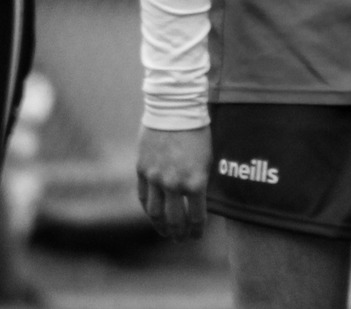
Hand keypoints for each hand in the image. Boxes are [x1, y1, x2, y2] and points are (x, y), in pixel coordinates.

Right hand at [135, 125, 209, 240]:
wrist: (174, 110)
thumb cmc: (198, 131)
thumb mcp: (208, 158)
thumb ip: (202, 180)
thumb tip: (200, 199)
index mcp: (195, 181)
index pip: (196, 216)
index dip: (197, 230)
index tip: (197, 236)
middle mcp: (173, 184)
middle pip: (174, 219)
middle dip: (179, 233)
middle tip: (181, 240)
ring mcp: (155, 178)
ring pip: (155, 212)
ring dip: (161, 226)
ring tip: (166, 233)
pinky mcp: (142, 170)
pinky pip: (144, 196)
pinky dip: (149, 209)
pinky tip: (153, 214)